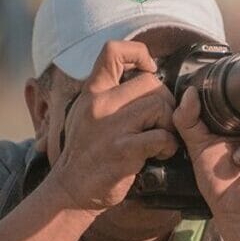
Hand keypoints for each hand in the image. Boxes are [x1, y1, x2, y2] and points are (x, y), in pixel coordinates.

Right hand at [45, 39, 180, 213]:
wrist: (70, 189)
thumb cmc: (84, 152)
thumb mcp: (85, 113)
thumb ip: (107, 93)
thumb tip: (141, 75)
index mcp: (92, 92)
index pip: (113, 51)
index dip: (138, 54)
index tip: (148, 70)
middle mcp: (100, 105)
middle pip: (150, 82)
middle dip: (164, 100)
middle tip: (161, 121)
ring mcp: (112, 128)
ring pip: (159, 105)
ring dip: (169, 123)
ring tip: (162, 137)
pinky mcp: (124, 151)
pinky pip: (161, 136)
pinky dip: (169, 145)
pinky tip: (161, 153)